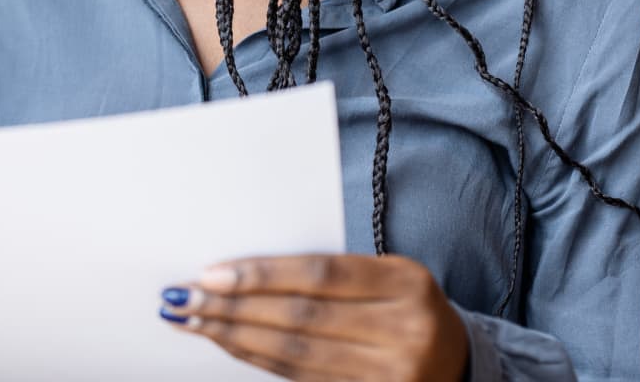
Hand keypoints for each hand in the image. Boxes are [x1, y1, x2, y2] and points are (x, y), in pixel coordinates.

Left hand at [159, 253, 468, 380]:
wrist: (455, 362)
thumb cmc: (404, 306)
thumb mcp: (385, 276)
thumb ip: (328, 272)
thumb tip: (239, 270)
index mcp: (407, 283)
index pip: (319, 274)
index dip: (260, 274)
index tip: (210, 272)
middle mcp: (405, 330)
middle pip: (300, 317)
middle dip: (233, 306)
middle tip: (184, 297)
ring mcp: (393, 374)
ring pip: (294, 354)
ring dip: (234, 336)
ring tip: (193, 320)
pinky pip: (301, 378)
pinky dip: (257, 359)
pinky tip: (228, 344)